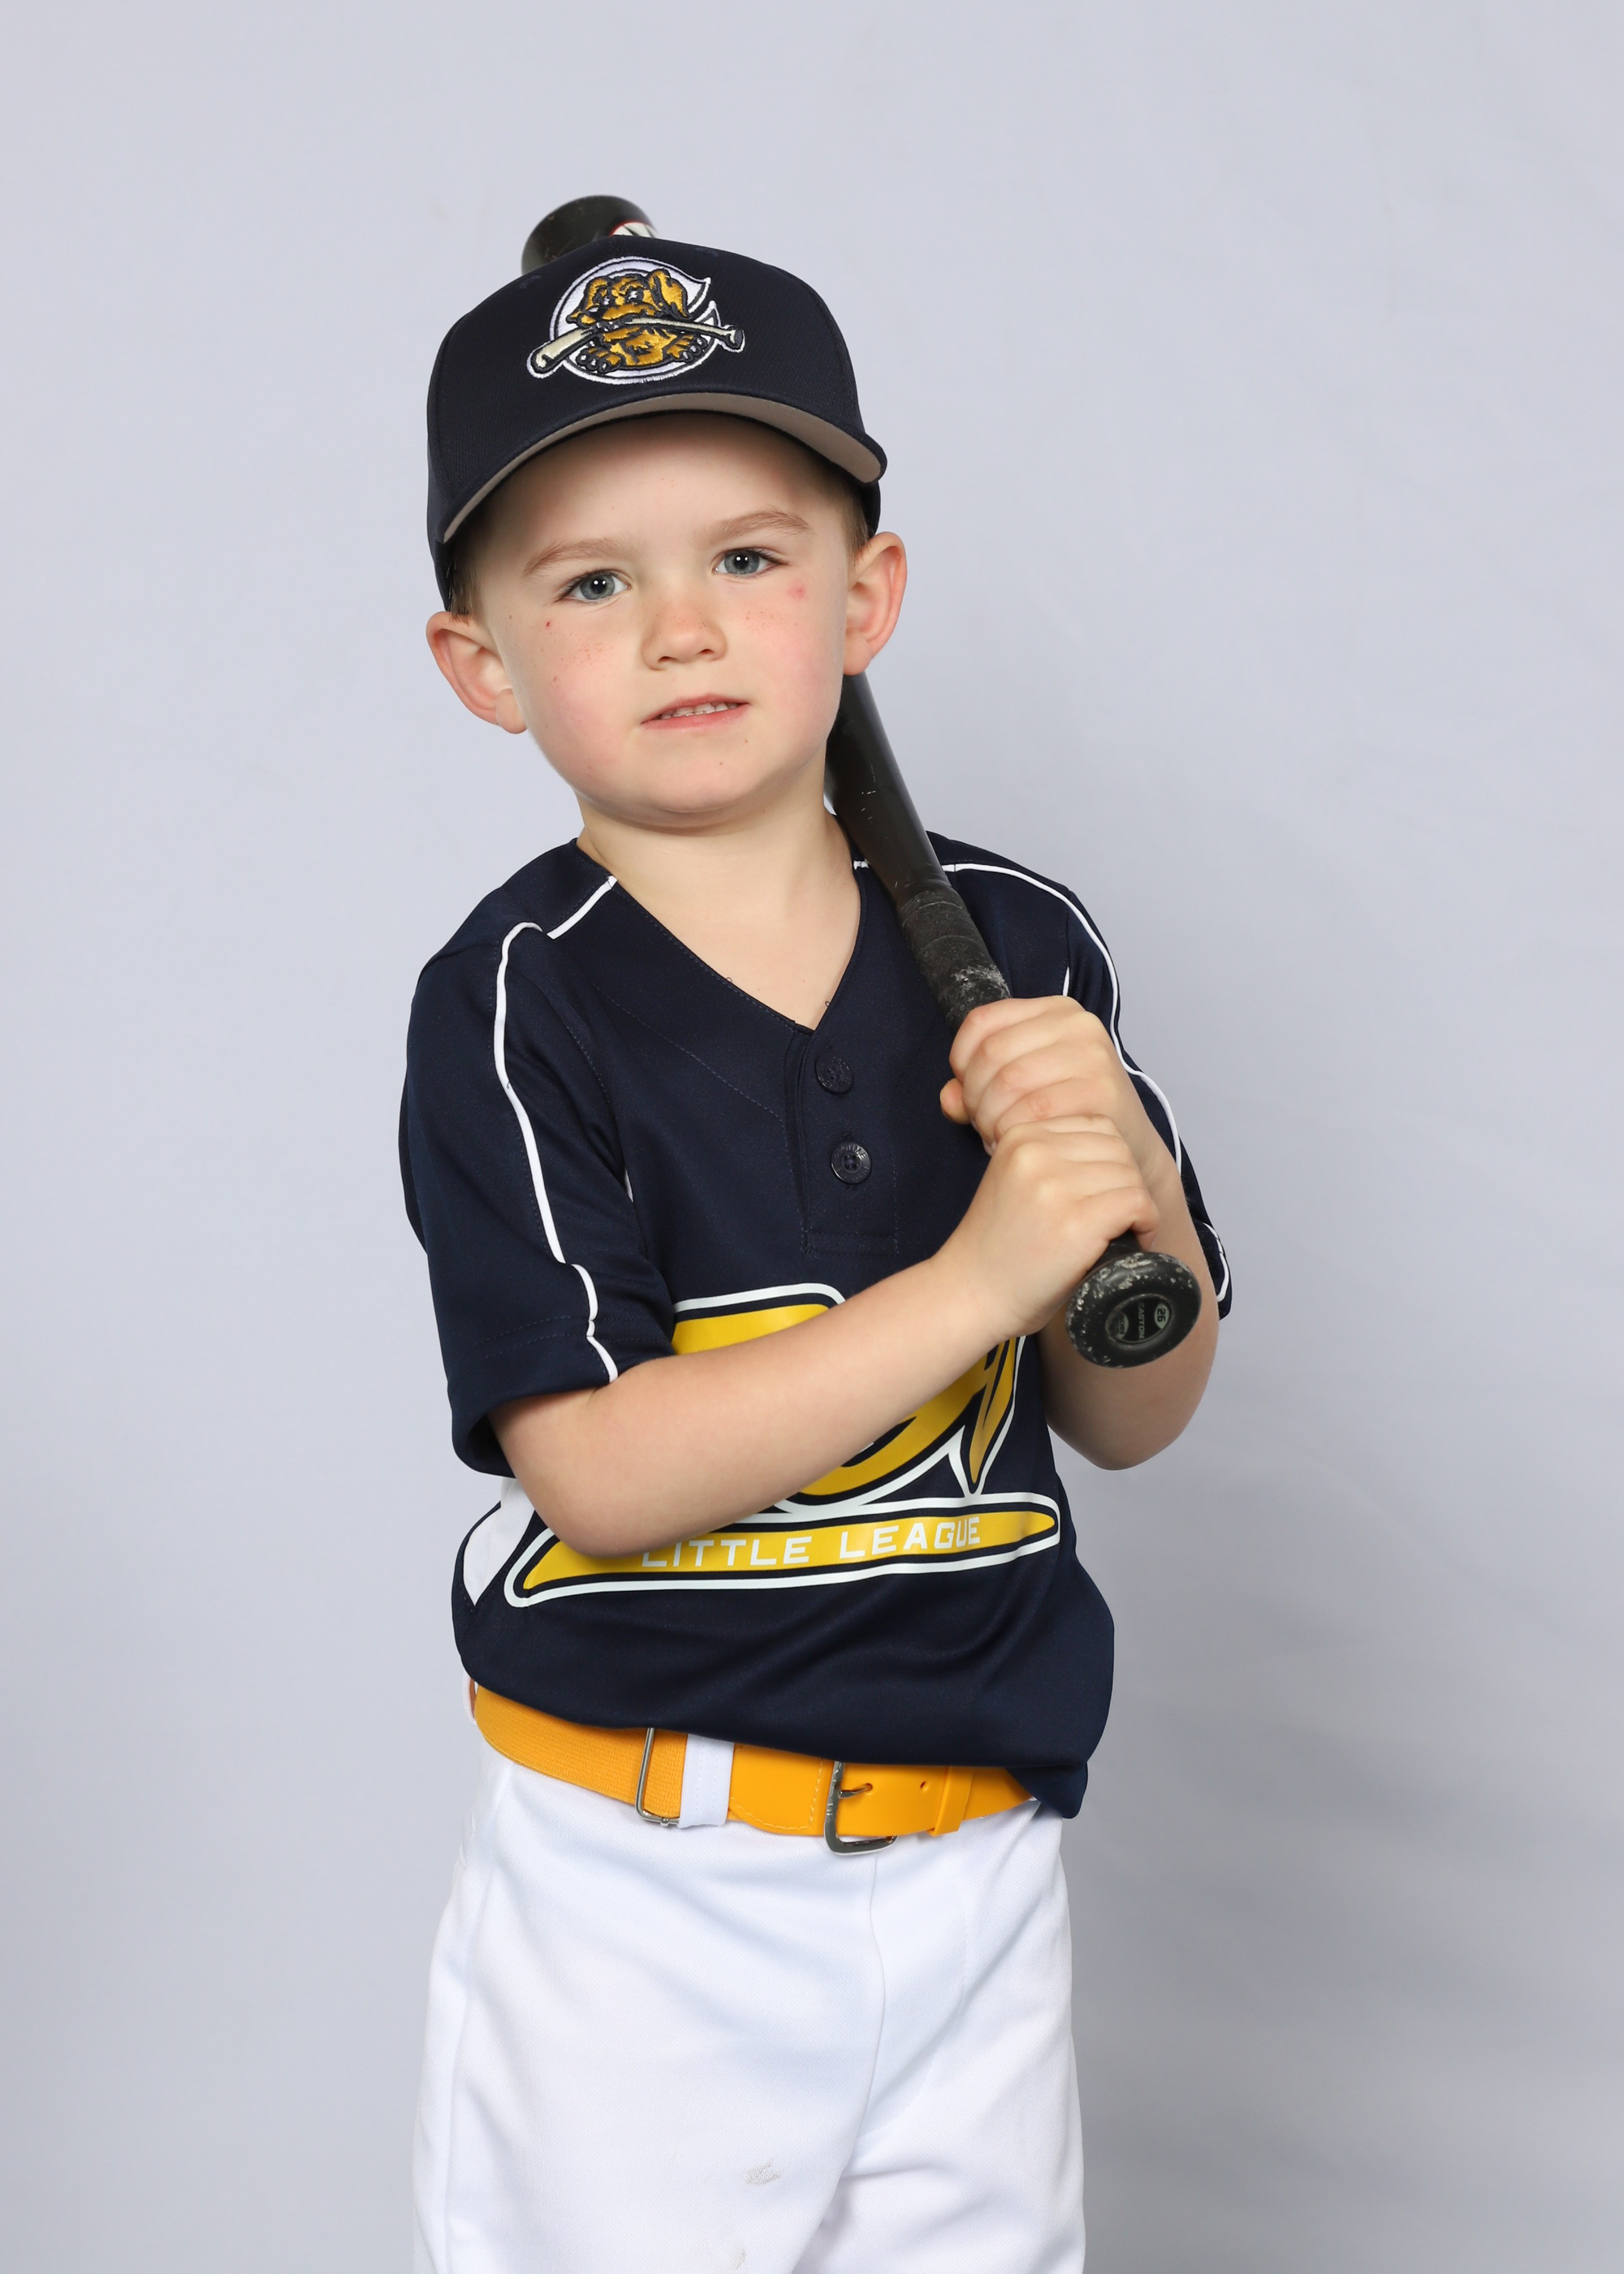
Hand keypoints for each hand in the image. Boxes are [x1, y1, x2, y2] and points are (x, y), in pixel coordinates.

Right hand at [934, 1115, 1160, 1341]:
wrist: (970, 1294)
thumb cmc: (998, 1247)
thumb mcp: (1014, 1181)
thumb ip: (1049, 1159)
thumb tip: (1113, 1156)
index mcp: (1021, 1135)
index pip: (1097, 1126)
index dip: (1110, 1161)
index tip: (1102, 1193)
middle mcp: (1037, 1152)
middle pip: (1119, 1149)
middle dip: (1126, 1182)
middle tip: (1117, 1217)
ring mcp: (1055, 1185)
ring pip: (1131, 1175)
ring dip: (1137, 1205)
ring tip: (1122, 1232)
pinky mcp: (1076, 1221)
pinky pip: (1138, 1203)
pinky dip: (1145, 1224)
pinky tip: (1132, 1240)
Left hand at [941, 995, 1170, 1192]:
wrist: (1128, 1149)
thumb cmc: (1070, 1114)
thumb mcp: (1022, 1087)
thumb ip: (976, 1085)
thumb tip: (950, 1097)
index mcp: (1055, 1011)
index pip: (981, 1021)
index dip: (961, 1061)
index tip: (969, 1092)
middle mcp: (1078, 1024)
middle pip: (990, 1054)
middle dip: (975, 1098)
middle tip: (983, 1124)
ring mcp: (1093, 1055)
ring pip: (1008, 1083)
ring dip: (991, 1119)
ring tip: (999, 1136)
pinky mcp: (1102, 1090)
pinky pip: (1033, 1111)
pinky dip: (1015, 1132)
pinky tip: (1022, 1143)